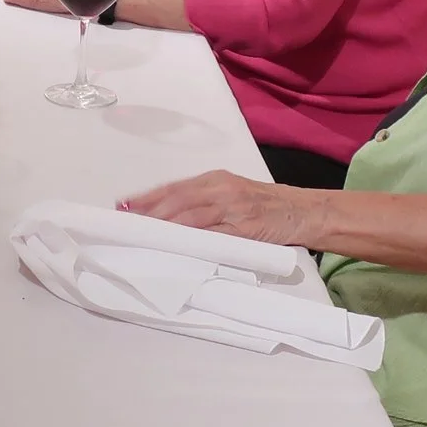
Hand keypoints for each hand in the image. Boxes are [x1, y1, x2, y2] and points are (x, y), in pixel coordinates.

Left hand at [120, 171, 317, 246]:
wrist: (302, 210)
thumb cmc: (263, 205)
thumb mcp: (230, 195)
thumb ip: (202, 203)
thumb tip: (165, 217)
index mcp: (215, 180)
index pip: (174, 187)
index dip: (148, 196)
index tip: (124, 205)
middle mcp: (222, 189)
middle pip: (178, 200)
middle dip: (150, 212)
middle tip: (127, 223)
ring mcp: (235, 208)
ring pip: (193, 216)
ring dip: (166, 226)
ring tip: (145, 235)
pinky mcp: (247, 228)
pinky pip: (216, 236)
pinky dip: (196, 241)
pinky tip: (179, 247)